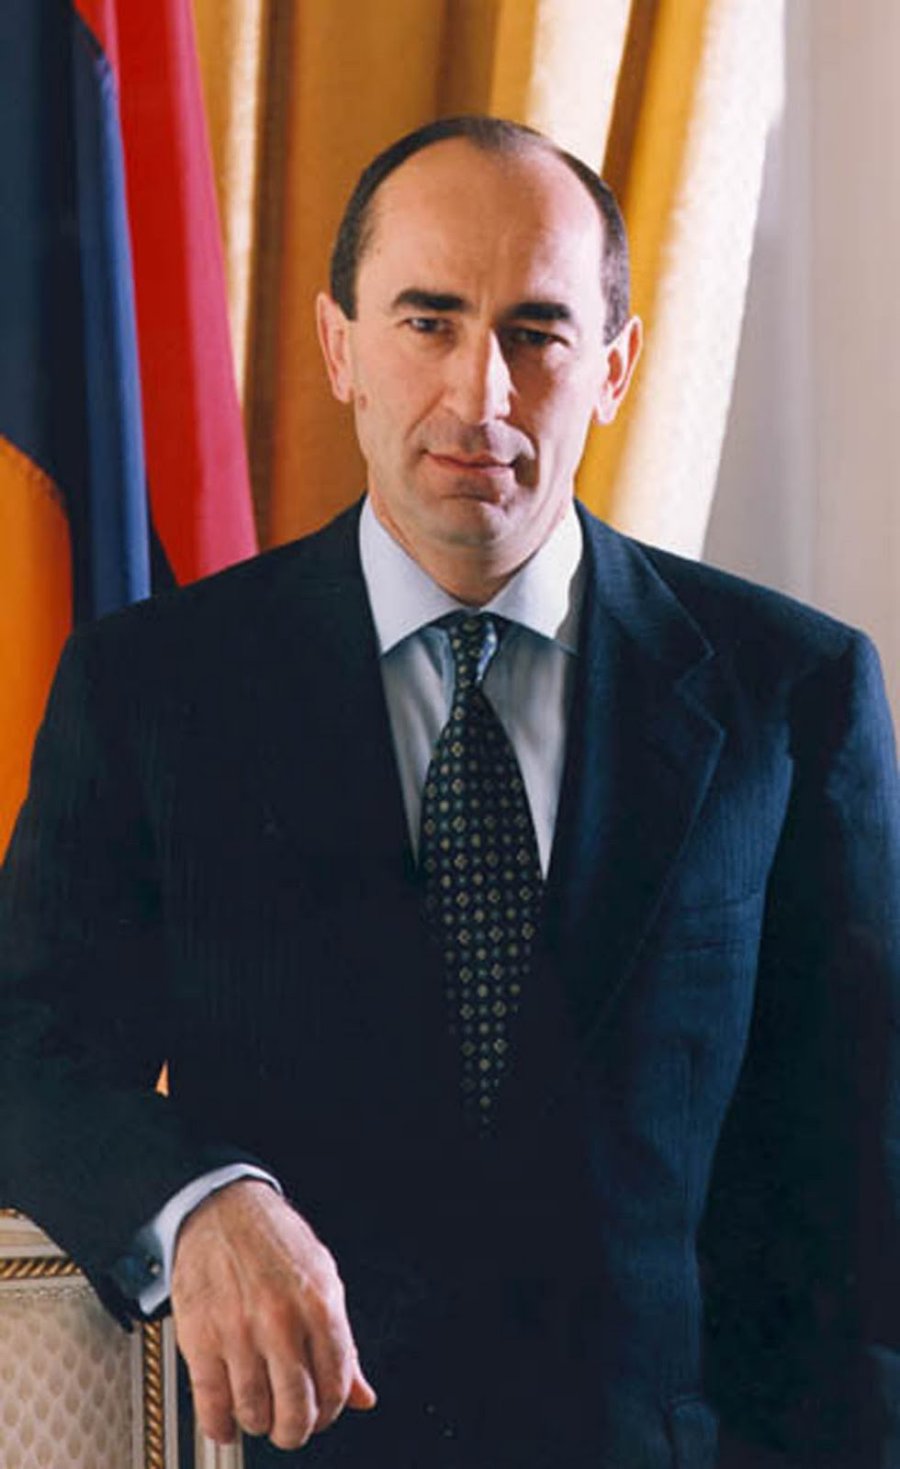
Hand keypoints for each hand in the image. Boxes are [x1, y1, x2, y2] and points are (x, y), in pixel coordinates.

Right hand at [171, 1178, 376, 1449]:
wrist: (222, 1208)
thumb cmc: (274, 1240)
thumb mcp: (323, 1278)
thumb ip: (343, 1342)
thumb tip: (362, 1395)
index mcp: (318, 1304)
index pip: (335, 1385)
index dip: (331, 1412)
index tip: (323, 1415)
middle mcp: (280, 1320)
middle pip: (296, 1408)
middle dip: (296, 1431)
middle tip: (292, 1428)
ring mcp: (238, 1331)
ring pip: (254, 1411)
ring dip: (260, 1424)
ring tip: (261, 1415)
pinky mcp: (200, 1337)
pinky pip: (211, 1402)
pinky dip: (220, 1425)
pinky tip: (227, 1424)